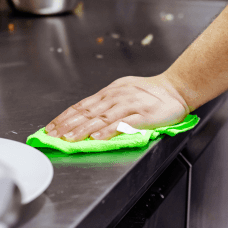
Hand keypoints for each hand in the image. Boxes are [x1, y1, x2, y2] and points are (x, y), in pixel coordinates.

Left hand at [45, 74, 190, 141]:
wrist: (176, 89)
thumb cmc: (149, 93)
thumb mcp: (123, 92)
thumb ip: (105, 104)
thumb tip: (84, 117)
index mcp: (109, 93)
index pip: (81, 105)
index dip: (64, 117)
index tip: (51, 127)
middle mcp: (116, 97)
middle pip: (87, 112)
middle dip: (68, 124)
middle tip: (54, 135)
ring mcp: (129, 106)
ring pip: (101, 118)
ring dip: (84, 129)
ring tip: (70, 138)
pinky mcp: (143, 115)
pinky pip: (123, 124)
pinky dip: (109, 130)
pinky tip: (98, 137)